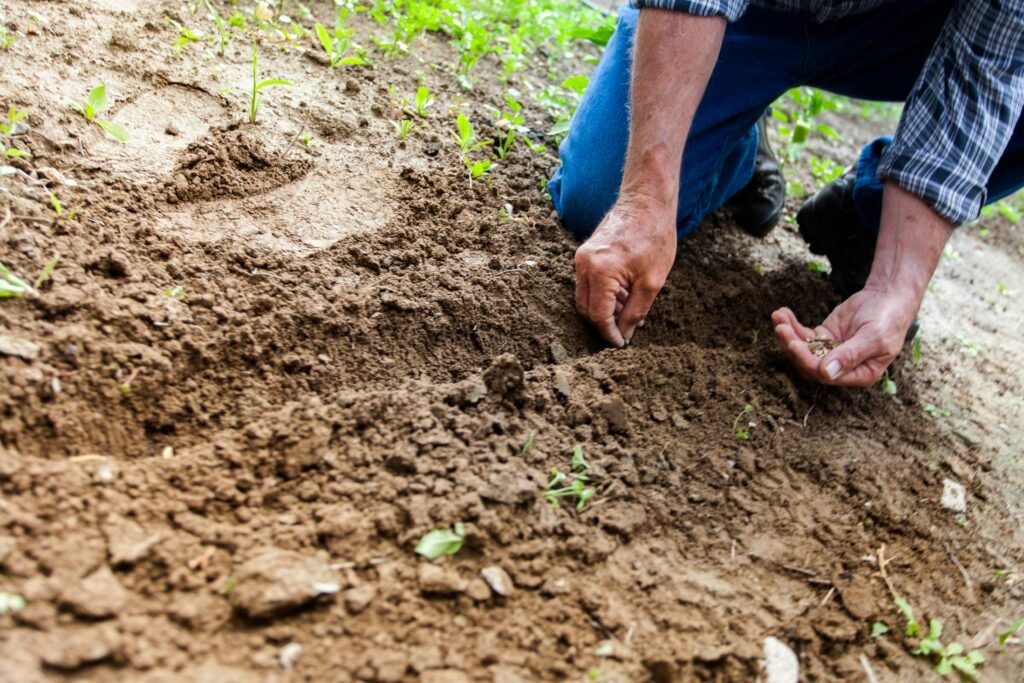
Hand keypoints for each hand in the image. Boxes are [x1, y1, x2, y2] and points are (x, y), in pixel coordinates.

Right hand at [574, 197, 676, 346]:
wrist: (647, 202)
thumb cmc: (654, 237)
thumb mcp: (652, 281)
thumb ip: (635, 312)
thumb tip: (624, 334)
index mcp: (600, 272)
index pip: (598, 315)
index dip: (609, 334)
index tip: (621, 344)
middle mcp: (584, 264)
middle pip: (585, 309)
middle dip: (604, 324)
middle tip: (625, 332)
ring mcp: (581, 257)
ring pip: (585, 297)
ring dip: (603, 310)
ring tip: (629, 311)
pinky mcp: (584, 253)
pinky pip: (587, 283)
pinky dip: (602, 295)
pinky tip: (623, 295)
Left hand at [772, 284, 917, 385]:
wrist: (889, 297)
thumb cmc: (888, 319)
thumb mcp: (873, 338)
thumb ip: (850, 355)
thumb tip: (826, 373)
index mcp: (859, 374)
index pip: (826, 375)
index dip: (807, 361)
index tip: (794, 344)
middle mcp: (842, 368)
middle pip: (809, 364)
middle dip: (792, 346)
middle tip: (781, 328)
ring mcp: (831, 352)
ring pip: (803, 349)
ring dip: (788, 335)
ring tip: (778, 317)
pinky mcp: (824, 337)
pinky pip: (803, 335)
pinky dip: (791, 325)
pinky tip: (782, 313)